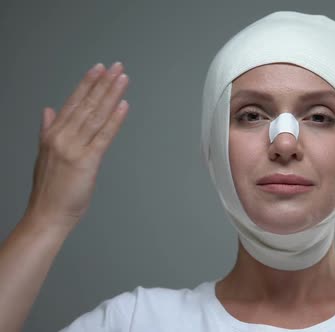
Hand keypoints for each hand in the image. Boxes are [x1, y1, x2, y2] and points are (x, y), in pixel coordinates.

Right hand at [25, 62, 129, 229]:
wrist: (46, 215)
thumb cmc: (49, 189)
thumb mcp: (44, 154)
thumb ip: (48, 130)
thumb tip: (48, 110)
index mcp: (52, 134)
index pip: (72, 102)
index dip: (87, 84)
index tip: (99, 69)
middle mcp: (61, 137)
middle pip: (86, 104)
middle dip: (103, 84)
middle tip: (117, 67)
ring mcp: (73, 148)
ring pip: (95, 116)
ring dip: (111, 95)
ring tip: (123, 79)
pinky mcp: (86, 161)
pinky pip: (103, 136)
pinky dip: (115, 119)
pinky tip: (123, 105)